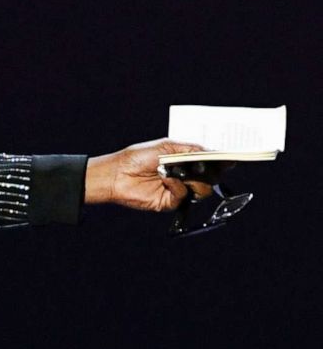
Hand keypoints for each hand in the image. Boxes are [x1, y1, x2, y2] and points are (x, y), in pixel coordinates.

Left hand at [84, 139, 211, 211]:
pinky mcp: (170, 202)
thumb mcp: (167, 146)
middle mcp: (185, 176)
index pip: (209, 163)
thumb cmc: (138, 157)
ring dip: (193, 180)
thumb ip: (191, 149)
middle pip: (211, 178)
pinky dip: (177, 186)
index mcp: (185, 161)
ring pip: (202, 190)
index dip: (220, 162)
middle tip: (206, 166)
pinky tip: (165, 179)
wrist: (117, 173)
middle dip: (211, 171)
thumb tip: (213, 152)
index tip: (230, 159)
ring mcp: (179, 190)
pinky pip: (184, 196)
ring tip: (176, 171)